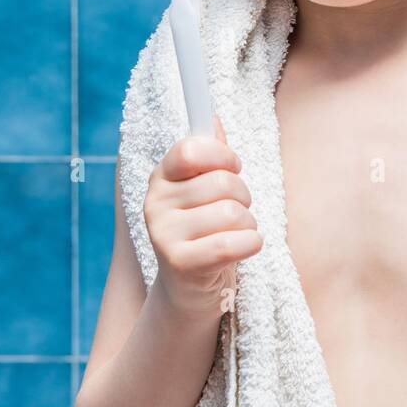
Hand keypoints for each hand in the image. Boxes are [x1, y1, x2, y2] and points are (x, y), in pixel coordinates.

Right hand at [144, 114, 261, 318]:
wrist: (190, 289)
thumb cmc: (204, 231)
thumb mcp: (204, 191)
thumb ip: (209, 155)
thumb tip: (212, 117)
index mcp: (161, 177)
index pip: (192, 148)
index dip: (222, 155)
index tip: (232, 167)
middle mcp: (155, 202)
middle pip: (223, 182)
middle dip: (244, 197)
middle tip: (237, 211)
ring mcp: (163, 234)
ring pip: (232, 213)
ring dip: (248, 224)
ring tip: (236, 234)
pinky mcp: (179, 263)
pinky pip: (231, 243)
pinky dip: (251, 243)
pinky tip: (246, 247)